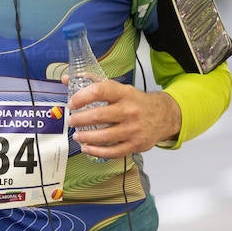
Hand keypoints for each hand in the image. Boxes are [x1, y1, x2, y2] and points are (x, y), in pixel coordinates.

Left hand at [63, 77, 181, 158]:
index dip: (82, 97)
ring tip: (77, 135)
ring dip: (86, 137)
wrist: (164, 116)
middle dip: (80, 119)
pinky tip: (87, 148)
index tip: (72, 103)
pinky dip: (97, 151)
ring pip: (104, 136)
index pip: (99, 91)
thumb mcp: (119, 88)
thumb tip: (67, 79)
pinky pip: (113, 151)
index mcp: (124, 93)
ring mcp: (134, 129)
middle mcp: (130, 110)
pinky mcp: (136, 145)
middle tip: (71, 121)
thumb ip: (93, 82)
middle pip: (99, 116)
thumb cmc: (136, 102)